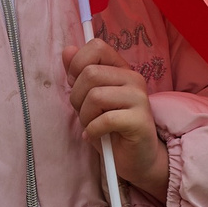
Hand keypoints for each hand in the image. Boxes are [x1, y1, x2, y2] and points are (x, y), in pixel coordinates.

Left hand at [64, 38, 167, 198]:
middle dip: (77, 97)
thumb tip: (67, 50)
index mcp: (121, 69)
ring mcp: (139, 98)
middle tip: (85, 114)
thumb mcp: (89, 100)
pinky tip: (96, 136)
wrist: (136, 159)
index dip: (78, 64)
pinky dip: (93, 130)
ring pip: (95, 96)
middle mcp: (133, 78)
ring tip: (92, 126)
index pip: (97, 47)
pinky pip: (105, 119)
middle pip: (90, 73)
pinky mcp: (140, 120)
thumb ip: (79, 75)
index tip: (76, 85)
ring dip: (85, 116)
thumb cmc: (110, 129)